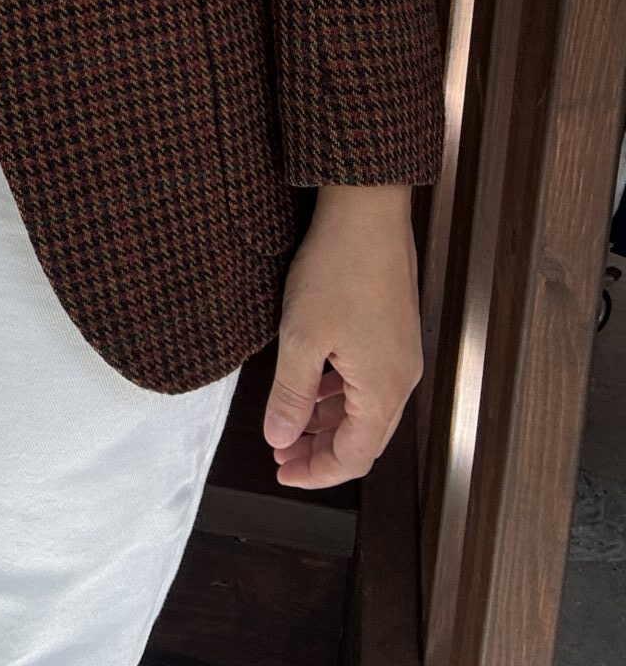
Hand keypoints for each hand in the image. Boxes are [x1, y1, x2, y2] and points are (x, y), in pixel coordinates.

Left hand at [263, 182, 423, 487]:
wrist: (367, 209)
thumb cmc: (339, 266)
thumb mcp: (301, 336)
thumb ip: (290, 395)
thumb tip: (280, 436)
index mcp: (384, 389)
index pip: (353, 457)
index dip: (316, 473)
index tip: (282, 472)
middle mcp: (402, 377)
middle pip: (364, 439)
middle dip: (321, 452)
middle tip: (281, 452)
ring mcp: (402, 353)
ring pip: (365, 410)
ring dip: (329, 423)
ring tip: (290, 422)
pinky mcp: (394, 331)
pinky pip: (368, 381)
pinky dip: (340, 394)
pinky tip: (313, 385)